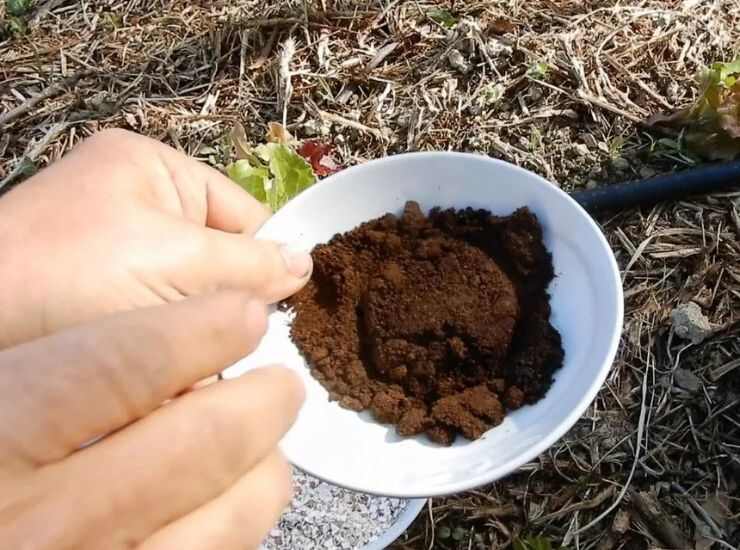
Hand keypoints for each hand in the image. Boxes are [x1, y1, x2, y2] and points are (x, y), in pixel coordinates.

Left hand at [0, 129, 311, 347]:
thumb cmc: (72, 278)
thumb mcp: (179, 260)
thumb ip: (251, 263)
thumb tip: (305, 265)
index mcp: (152, 169)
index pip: (242, 212)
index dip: (265, 259)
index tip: (282, 308)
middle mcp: (132, 204)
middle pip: (219, 256)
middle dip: (231, 301)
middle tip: (240, 340)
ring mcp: (111, 255)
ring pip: (193, 297)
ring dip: (202, 330)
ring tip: (202, 359)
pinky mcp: (95, 301)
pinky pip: (161, 320)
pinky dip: (171, 345)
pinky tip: (173, 370)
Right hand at [0, 292, 303, 549]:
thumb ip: (43, 376)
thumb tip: (157, 348)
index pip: (114, 368)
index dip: (195, 331)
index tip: (244, 313)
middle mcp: (34, 528)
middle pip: (194, 446)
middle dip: (260, 403)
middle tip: (284, 383)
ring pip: (222, 527)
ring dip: (263, 476)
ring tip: (270, 447)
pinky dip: (233, 536)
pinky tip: (232, 512)